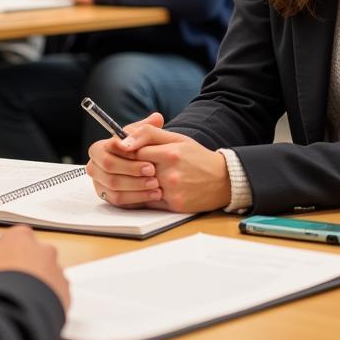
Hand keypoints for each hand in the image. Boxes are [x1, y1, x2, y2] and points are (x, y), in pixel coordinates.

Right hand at [0, 224, 69, 311]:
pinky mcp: (65, 291)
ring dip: (36, 283)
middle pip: (33, 255)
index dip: (4, 254)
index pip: (15, 240)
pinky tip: (31, 308)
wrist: (11, 312)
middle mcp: (43, 249)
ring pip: (46, 274)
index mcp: (21, 236)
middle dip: (23, 267)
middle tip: (8, 284)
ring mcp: (56, 269)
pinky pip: (55, 292)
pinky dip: (46, 298)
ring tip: (19, 300)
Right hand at [87, 113, 166, 207]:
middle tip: (151, 169)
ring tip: (156, 183)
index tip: (137, 151)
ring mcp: (99, 183)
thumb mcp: (141, 136)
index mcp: (99, 148)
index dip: (121, 151)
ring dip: (136, 185)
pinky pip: (119, 199)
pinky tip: (153, 194)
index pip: (106, 148)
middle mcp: (95, 166)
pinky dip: (137, 197)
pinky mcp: (108, 198)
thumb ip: (148, 128)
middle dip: (131, 168)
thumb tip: (156, 118)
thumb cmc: (139, 150)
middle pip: (109, 168)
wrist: (141, 169)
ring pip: (114, 185)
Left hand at [89, 114, 231, 212]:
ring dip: (130, 182)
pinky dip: (138, 196)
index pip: (135, 151)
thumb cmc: (196, 156)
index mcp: (171, 152)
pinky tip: (136, 190)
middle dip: (124, 166)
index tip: (116, 150)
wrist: (223, 180)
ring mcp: (172, 191)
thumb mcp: (177, 138)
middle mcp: (171, 173)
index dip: (123, 151)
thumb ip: (150, 134)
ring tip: (126, 177)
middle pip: (135, 169)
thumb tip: (124, 139)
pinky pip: (147, 201)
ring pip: (138, 187)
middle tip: (117, 165)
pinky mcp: (174, 205)